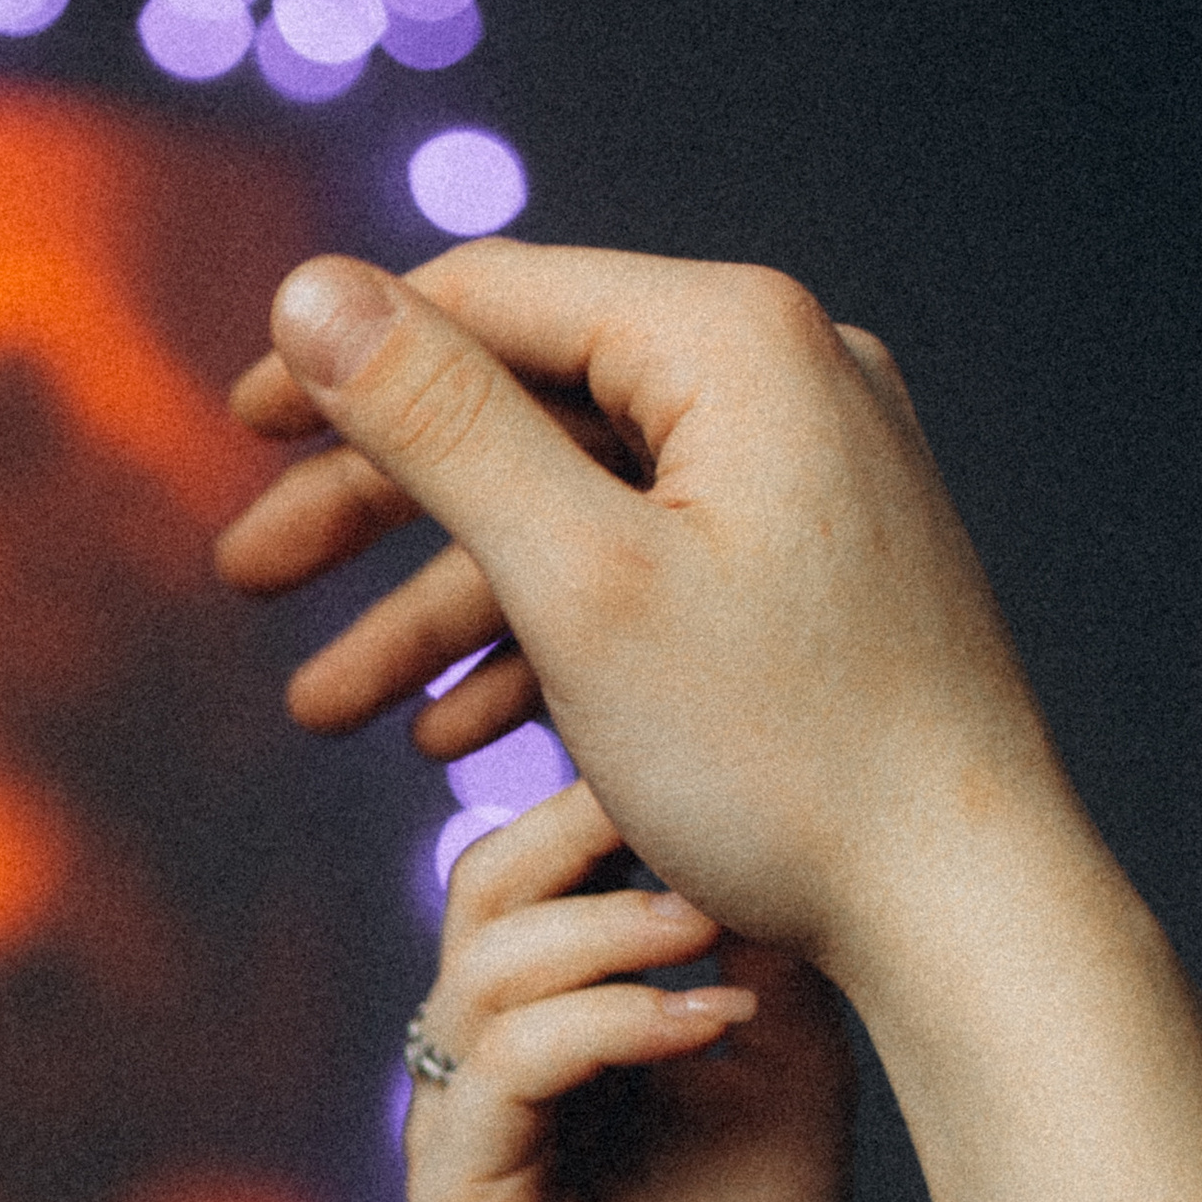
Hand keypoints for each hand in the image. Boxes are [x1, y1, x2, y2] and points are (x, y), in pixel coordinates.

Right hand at [214, 242, 1084, 997]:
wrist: (968, 910)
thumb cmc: (784, 758)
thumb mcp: (577, 583)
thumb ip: (438, 425)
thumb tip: (309, 291)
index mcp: (737, 340)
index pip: (493, 297)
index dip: (345, 358)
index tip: (234, 427)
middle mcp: (790, 375)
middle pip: (527, 402)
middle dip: (375, 506)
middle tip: (246, 580)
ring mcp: (812, 475)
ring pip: (576, 505)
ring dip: (441, 602)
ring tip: (327, 709)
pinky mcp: (816, 570)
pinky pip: (648, 569)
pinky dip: (545, 638)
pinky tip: (455, 733)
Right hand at [407, 775, 851, 1201]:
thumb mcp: (780, 1057)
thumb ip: (757, 947)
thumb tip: (781, 811)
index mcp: (541, 1012)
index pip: (536, 860)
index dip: (605, 798)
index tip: (723, 771)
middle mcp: (479, 1051)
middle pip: (487, 879)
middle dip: (589, 829)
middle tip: (705, 821)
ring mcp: (456, 1118)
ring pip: (486, 961)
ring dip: (610, 927)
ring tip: (717, 928)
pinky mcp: (456, 1188)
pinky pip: (504, 1065)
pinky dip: (605, 1023)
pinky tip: (705, 1021)